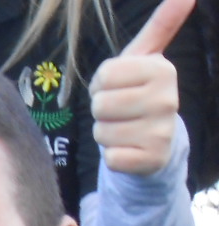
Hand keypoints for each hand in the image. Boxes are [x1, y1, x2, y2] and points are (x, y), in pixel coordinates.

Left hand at [90, 0, 193, 175]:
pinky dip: (113, 156)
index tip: (118, 87)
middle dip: (102, 110)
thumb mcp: (144, 58)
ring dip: (105, 133)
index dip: (101, 85)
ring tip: (124, 129)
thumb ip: (161, 24)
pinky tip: (129, 149)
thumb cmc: (138, 93)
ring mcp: (161, 131)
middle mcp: (167, 99)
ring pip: (101, 132)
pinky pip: (111, 157)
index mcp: (162, 70)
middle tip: (120, 111)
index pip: (103, 76)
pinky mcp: (151, 160)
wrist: (154, 142)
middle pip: (99, 105)